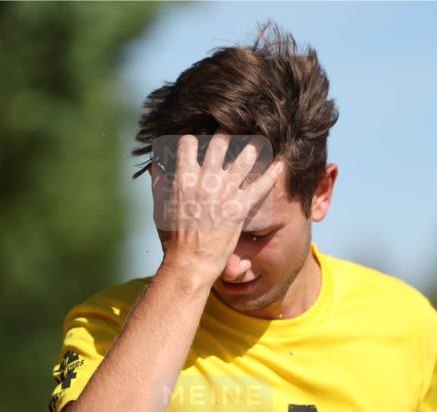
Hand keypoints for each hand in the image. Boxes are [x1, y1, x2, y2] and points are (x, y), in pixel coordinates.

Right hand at [152, 131, 283, 283]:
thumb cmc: (172, 239)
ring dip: (252, 147)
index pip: (188, 143)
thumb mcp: (159, 208)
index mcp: (183, 178)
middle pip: (219, 142)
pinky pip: (260, 186)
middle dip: (226, 129)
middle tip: (234, 123)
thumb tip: (156, 165)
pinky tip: (280, 164)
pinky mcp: (240, 207)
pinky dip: (271, 174)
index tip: (200, 135)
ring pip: (243, 158)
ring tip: (258, 140)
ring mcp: (224, 193)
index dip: (194, 137)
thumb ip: (159, 183)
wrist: (189, 263)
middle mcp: (205, 181)